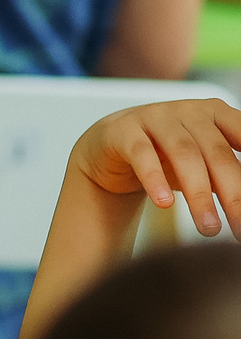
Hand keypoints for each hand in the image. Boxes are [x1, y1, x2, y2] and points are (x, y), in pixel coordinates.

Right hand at [71, 99, 240, 235]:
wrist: (110, 149)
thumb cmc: (164, 158)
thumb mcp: (203, 166)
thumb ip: (228, 176)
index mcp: (216, 114)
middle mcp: (188, 111)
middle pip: (217, 153)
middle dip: (233, 194)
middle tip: (239, 227)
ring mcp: (155, 117)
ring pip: (184, 154)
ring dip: (199, 194)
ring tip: (208, 227)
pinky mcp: (123, 130)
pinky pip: (142, 155)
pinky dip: (155, 180)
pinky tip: (165, 203)